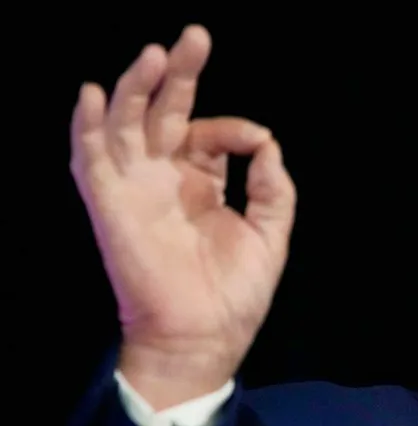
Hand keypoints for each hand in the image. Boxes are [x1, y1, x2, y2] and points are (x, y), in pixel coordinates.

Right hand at [70, 25, 295, 407]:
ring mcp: (135, 189)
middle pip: (165, 113)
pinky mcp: (110, 205)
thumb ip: (272, 186)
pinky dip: (87, 126)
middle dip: (179, 74)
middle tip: (195, 37)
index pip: (209, 133)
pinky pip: (90, 159)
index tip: (255, 140)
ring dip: (136, 87)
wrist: (203, 338)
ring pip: (126, 124)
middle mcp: (164, 179)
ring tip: (155, 54)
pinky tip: (94, 94)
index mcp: (201, 184)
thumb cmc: (236, 294)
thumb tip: (266, 141)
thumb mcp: (270, 233)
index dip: (233, 127)